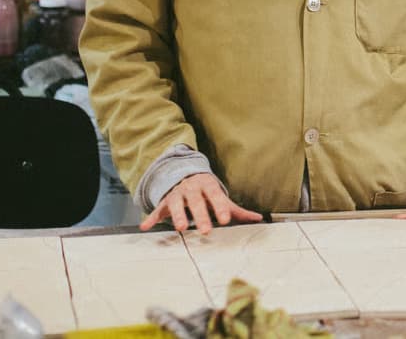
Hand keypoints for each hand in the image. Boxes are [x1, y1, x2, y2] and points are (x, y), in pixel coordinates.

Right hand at [140, 172, 262, 235]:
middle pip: (196, 201)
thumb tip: (259, 219)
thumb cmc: (206, 192)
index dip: (220, 207)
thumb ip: (237, 210)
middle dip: (201, 215)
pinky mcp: (165, 202)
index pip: (216, 196)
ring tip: (179, 227)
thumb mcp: (220, 197)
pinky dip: (151, 217)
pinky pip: (157, 210)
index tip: (226, 219)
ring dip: (177, 215)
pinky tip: (146, 226)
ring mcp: (177, 194)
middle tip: (206, 230)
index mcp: (208, 185)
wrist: (184, 176)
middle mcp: (192, 188)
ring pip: (176, 203)